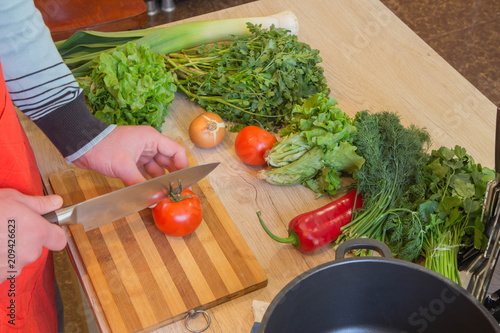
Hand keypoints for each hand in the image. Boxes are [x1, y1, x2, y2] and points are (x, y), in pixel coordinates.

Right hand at [0, 189, 66, 282]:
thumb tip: (57, 202)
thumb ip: (38, 204)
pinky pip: (4, 269)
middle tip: (9, 227)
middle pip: (36, 249)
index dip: (54, 234)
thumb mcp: (13, 199)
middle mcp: (29, 252)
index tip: (47, 228)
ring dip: (10, 251)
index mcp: (37, 232)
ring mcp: (13, 267)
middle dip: (26, 240)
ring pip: (19, 259)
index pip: (60, 240)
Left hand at [74, 126, 188, 185]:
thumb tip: (153, 200)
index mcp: (151, 138)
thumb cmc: (102, 147)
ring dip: (158, 181)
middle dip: (171, 177)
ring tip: (161, 195)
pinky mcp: (131, 160)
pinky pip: (144, 172)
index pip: (176, 152)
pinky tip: (148, 193)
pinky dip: (146, 181)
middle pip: (168, 161)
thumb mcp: (123, 167)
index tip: (183, 182)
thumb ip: (140, 184)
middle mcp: (149, 144)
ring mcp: (140, 152)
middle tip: (173, 192)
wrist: (80, 144)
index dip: (183, 167)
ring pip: (156, 168)